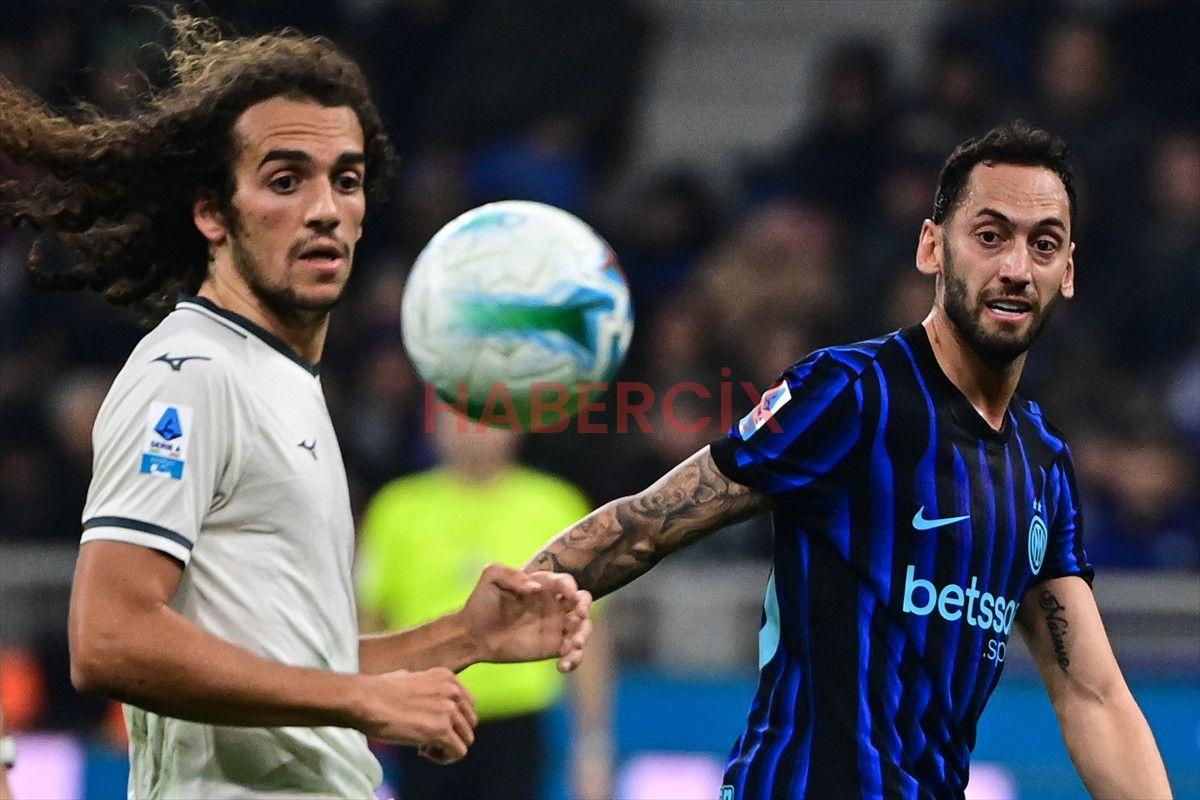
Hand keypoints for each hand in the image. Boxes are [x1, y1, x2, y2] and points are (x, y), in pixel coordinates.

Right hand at [355, 667, 477, 763]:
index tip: (431, 723)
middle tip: (428, 737)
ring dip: (447, 746)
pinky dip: (443, 757)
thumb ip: (426, 687)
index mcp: (447, 678)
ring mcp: (449, 711)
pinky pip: (458, 752)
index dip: (452, 719)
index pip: (468, 704)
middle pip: (470, 723)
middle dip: (452, 733)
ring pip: (467, 739)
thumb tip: (425, 696)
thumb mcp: (411, 677)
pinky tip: (423, 751)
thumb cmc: (379, 691)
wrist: (366, 701)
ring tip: (424, 746)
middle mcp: (453, 692)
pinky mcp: (441, 731)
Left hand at [458, 564, 592, 672]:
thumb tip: (535, 588)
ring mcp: (554, 627)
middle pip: (583, 601)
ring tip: (574, 645)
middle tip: (581, 615)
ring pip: (583, 628)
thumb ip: (511, 574)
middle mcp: (553, 605)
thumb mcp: (491, 577)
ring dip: (584, 635)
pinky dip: (574, 660)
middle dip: (586, 605)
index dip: (571, 587)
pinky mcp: (552, 649)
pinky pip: (572, 653)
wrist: (472, 635)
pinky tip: (562, 666)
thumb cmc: (481, 602)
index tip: (569, 596)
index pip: (565, 582)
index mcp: (543, 585)